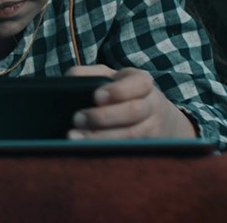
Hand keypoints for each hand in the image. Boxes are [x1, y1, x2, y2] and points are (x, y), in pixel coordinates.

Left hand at [66, 65, 196, 139]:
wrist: (156, 116)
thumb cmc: (122, 92)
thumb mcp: (108, 77)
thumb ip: (88, 74)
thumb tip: (70, 80)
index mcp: (142, 82)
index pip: (138, 84)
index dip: (118, 91)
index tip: (96, 96)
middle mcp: (152, 105)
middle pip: (134, 111)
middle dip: (104, 116)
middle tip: (77, 119)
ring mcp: (153, 128)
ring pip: (132, 135)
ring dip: (101, 137)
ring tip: (75, 137)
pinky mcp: (149, 147)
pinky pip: (129, 151)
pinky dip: (108, 151)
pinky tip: (89, 150)